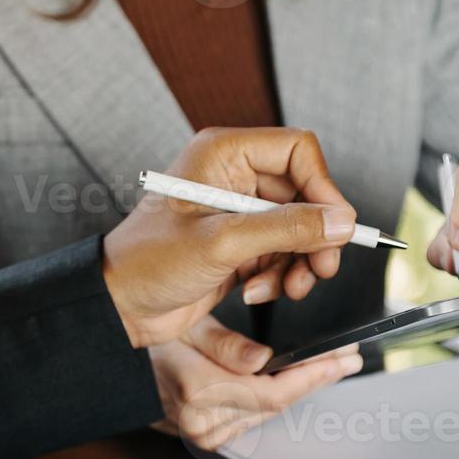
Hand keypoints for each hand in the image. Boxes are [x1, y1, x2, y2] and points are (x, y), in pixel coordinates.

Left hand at [104, 127, 358, 347]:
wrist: (118, 307)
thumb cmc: (147, 263)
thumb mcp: (222, 243)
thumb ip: (286, 229)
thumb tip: (339, 221)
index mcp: (224, 154)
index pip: (297, 151)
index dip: (323, 187)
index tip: (336, 225)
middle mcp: (234, 177)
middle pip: (305, 194)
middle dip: (315, 236)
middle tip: (321, 268)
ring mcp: (238, 212)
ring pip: (299, 229)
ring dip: (299, 263)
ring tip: (288, 288)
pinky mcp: (240, 245)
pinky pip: (283, 254)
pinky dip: (280, 276)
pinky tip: (256, 291)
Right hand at [151, 317, 363, 450]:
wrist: (116, 370)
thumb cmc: (147, 341)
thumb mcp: (186, 328)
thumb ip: (227, 346)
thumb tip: (264, 360)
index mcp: (199, 393)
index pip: (274, 392)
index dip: (313, 376)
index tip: (341, 360)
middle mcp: (204, 422)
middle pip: (279, 404)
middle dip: (317, 379)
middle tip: (348, 359)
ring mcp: (206, 434)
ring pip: (270, 412)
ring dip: (302, 388)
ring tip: (332, 365)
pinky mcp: (208, 437)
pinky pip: (254, 417)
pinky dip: (277, 398)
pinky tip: (298, 379)